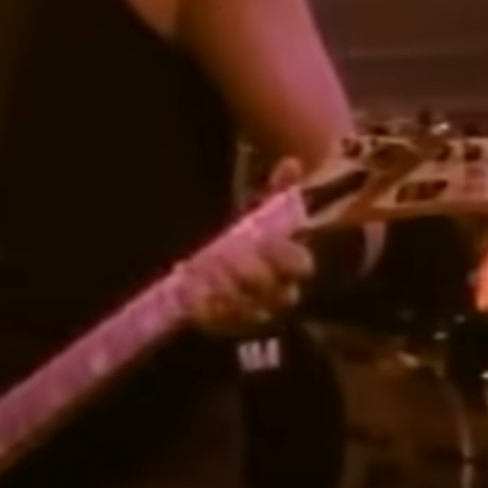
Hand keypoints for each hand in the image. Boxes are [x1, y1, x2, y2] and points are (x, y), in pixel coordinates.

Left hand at [180, 157, 314, 334]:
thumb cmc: (259, 235)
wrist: (244, 269)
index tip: (263, 240)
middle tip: (219, 254)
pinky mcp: (231, 324)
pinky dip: (203, 309)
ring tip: (200, 267)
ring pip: (246, 311)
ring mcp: (257, 313)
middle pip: (271, 292)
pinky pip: (220, 324)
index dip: (283, 255)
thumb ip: (281, 188)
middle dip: (246, 273)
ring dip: (222, 290)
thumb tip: (291, 163)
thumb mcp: (268, 208)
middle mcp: (280, 294)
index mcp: (294, 264)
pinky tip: (187, 288)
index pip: (300, 265)